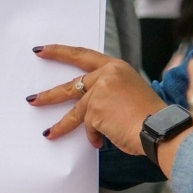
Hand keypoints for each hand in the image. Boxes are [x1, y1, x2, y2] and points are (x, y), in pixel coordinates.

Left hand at [27, 46, 165, 154]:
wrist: (160, 128)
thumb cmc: (150, 115)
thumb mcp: (131, 91)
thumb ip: (110, 90)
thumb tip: (89, 103)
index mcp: (116, 67)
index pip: (83, 55)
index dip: (60, 52)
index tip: (43, 50)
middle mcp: (106, 75)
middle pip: (71, 85)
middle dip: (49, 95)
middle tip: (32, 99)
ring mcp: (99, 92)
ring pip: (75, 111)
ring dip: (61, 124)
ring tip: (48, 133)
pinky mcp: (95, 111)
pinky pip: (89, 128)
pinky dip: (95, 137)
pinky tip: (102, 142)